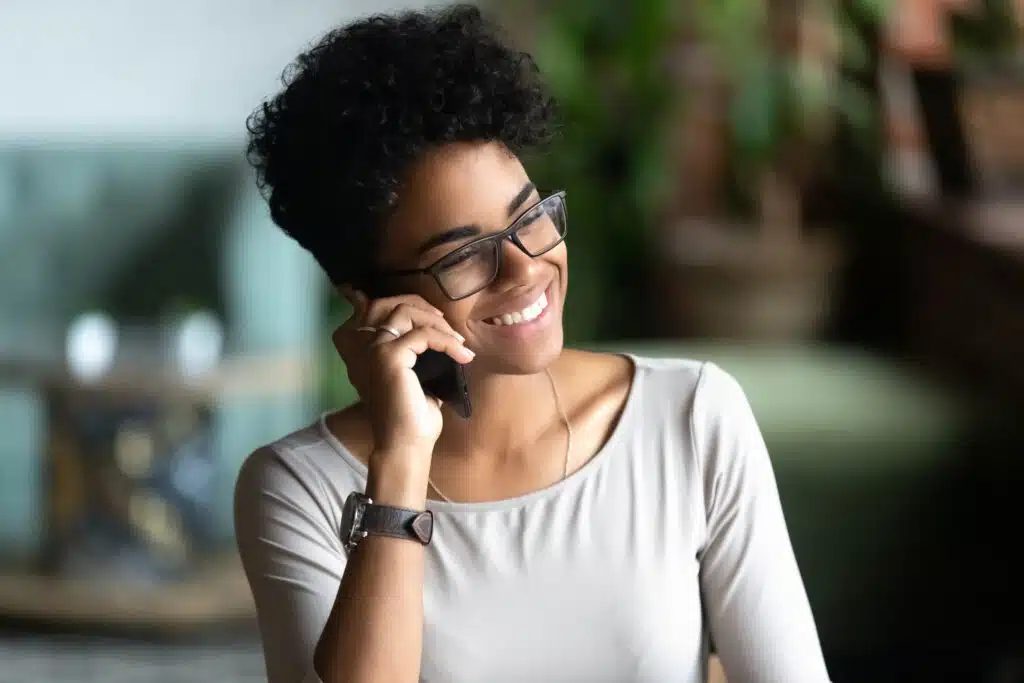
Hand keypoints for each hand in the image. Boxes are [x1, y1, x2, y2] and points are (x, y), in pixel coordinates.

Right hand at [332, 288, 473, 457]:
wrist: (406, 445)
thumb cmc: (415, 420)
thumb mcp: (424, 382)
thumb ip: (428, 360)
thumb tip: (451, 342)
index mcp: (378, 352)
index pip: (397, 315)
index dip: (425, 315)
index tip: (449, 332)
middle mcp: (373, 347)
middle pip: (400, 307)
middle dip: (431, 313)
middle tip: (455, 335)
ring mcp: (378, 350)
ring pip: (408, 313)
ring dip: (438, 323)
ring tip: (459, 343)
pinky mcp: (390, 356)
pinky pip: (423, 335)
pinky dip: (447, 342)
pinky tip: (462, 356)